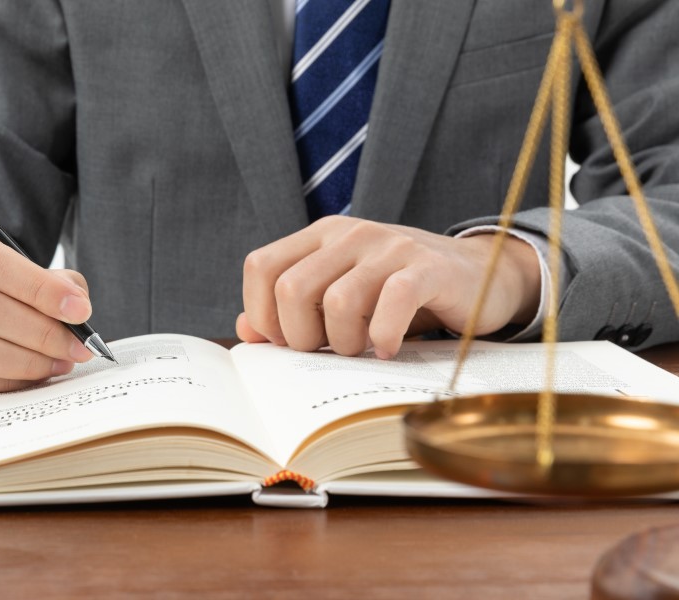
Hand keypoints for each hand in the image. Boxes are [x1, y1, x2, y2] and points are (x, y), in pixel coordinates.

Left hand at [237, 216, 541, 357]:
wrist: (479, 276)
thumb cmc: (398, 294)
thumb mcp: (340, 296)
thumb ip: (291, 311)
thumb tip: (246, 331)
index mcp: (321, 236)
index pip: (261, 267)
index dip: (263, 313)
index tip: (287, 341)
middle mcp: (351, 234)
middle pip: (291, 289)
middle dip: (301, 336)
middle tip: (327, 350)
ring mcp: (390, 247)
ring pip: (337, 301)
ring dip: (344, 342)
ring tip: (361, 349)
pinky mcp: (428, 269)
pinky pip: (391, 303)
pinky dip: (383, 337)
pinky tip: (389, 349)